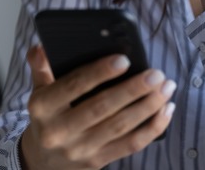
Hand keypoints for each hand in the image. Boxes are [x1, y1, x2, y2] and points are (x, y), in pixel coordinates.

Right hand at [20, 45, 175, 169]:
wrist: (41, 162)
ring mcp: (80, 149)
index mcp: (43, 107)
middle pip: (102, 107)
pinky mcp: (97, 162)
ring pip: (120, 126)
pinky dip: (152, 128)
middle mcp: (59, 130)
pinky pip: (130, 145)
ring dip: (148, 106)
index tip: (124, 60)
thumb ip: (41, 68)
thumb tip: (42, 46)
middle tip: (156, 74)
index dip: (99, 73)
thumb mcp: (38, 91)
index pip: (73, 86)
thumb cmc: (48, 118)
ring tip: (166, 88)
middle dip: (133, 89)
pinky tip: (165, 110)